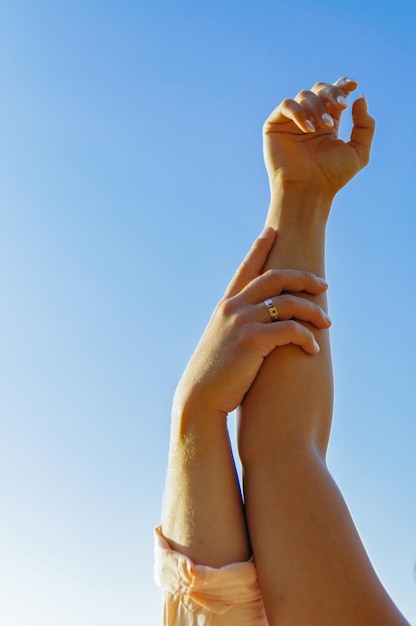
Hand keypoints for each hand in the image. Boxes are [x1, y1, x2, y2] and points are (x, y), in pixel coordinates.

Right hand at [174, 228, 330, 418]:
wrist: (199, 399)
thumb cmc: (215, 377)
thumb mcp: (222, 344)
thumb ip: (237, 329)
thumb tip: (257, 328)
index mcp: (225, 306)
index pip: (245, 269)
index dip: (259, 248)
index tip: (272, 231)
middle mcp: (232, 308)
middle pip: (274, 277)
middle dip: (303, 277)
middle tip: (323, 286)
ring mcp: (241, 322)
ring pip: (288, 302)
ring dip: (313, 311)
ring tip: (327, 322)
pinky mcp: (251, 340)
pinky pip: (290, 329)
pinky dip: (307, 337)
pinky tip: (313, 348)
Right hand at [263, 77, 375, 196]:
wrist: (308, 190)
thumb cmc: (332, 177)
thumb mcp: (359, 151)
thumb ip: (364, 125)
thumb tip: (359, 97)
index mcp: (327, 123)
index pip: (333, 95)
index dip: (342, 85)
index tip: (353, 85)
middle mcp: (309, 120)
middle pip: (319, 89)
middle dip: (332, 93)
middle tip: (341, 105)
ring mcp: (291, 122)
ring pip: (304, 95)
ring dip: (317, 107)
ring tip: (323, 127)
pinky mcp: (275, 126)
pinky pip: (286, 105)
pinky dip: (299, 112)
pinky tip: (308, 129)